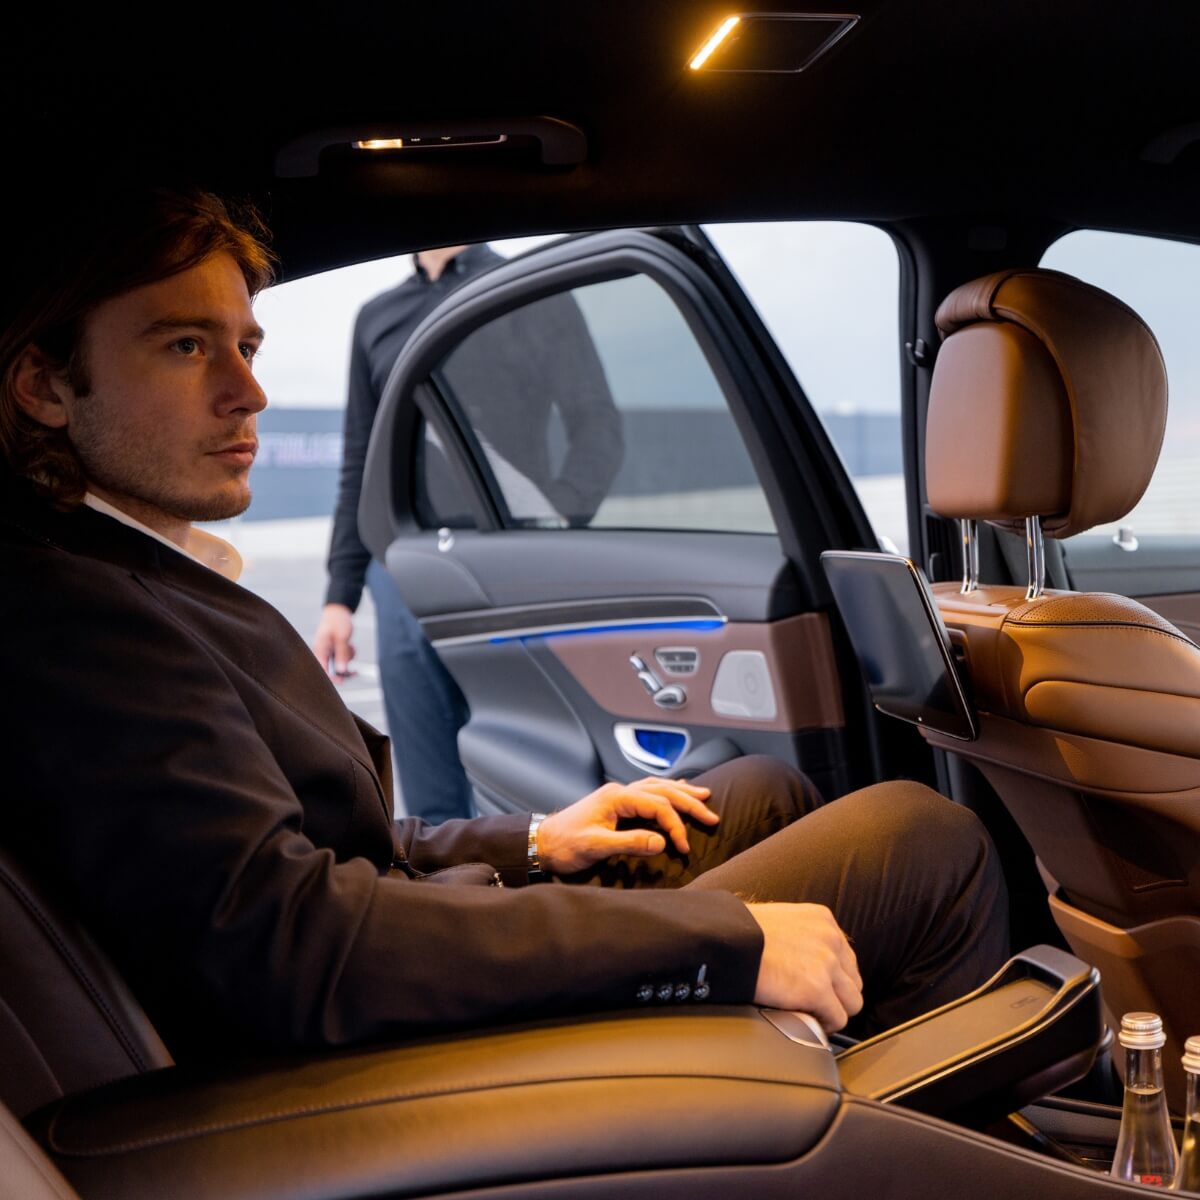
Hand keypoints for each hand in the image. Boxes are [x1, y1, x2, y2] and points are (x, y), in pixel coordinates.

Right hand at [312, 603, 355, 680]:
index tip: (344, 679)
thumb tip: (341, 671)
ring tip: (351, 648)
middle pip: (331, 671)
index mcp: (320, 651)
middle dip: (343, 670)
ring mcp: (328, 652)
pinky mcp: (333, 649)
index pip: (323, 671)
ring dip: (347, 660)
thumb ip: (341, 654)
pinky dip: (348, 655)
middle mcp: (322, 653)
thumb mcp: (342, 637)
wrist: (338, 610)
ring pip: (338, 664)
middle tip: (355, 671)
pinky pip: (341, 658)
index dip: (333, 678)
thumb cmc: (337, 621)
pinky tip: (351, 646)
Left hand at [537, 778, 718, 874]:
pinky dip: (666, 791)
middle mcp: (619, 791)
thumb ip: (630, 842)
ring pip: (657, 787)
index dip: (675, 825)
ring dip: (681, 792)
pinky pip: (648, 791)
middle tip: (712, 816)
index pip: (657, 806)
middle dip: (689, 803)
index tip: (683, 847)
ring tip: (704, 796)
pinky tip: (675, 789)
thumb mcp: (596, 846)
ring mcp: (617, 795)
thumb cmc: (565, 844)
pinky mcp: (616, 803)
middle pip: (662, 791)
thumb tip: (662, 842)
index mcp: (616, 797)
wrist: (542, 842)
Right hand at [746, 902, 862, 1031]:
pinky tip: (806, 1022)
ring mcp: (826, 963)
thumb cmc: (741, 932)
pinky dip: (824, 1025)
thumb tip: (803, 961)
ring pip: (851, 1003)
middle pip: (853, 981)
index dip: (834, 979)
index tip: (820, 989)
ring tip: (810, 1016)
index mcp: (822, 919)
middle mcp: (830, 938)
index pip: (846, 958)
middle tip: (814, 1006)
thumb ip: (801, 937)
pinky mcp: (816, 988)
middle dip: (836, 996)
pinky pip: (836, 1018)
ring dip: (832, 1012)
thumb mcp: (781, 921)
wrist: (725, 940)